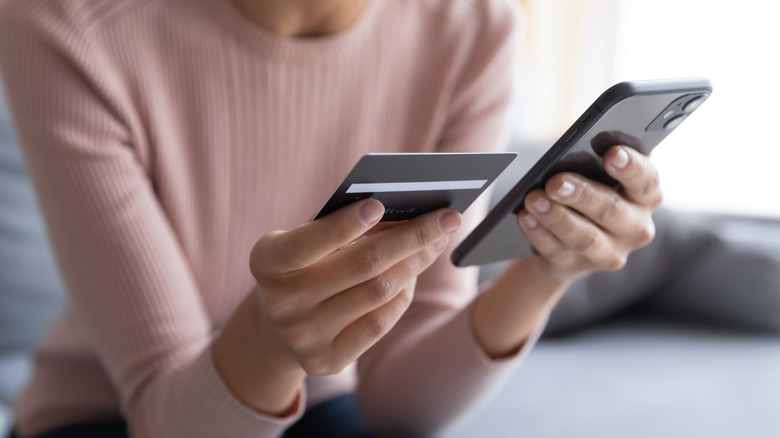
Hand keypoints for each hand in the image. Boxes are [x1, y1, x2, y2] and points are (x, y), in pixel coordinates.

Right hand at [249, 199, 461, 375]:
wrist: (276, 327)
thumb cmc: (303, 265)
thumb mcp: (307, 240)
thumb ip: (343, 226)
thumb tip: (408, 213)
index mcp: (266, 262)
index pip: (305, 243)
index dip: (342, 225)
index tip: (379, 205)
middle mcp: (280, 303)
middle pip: (361, 266)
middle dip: (412, 237)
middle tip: (447, 218)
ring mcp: (302, 336)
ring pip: (378, 293)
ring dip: (415, 263)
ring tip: (435, 242)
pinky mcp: (325, 361)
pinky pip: (379, 324)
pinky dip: (402, 295)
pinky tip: (413, 275)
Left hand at [517, 145, 661, 280]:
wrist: (570, 237)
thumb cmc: (589, 190)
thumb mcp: (599, 173)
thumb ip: (596, 160)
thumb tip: (574, 149)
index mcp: (646, 196)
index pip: (647, 180)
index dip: (631, 167)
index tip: (612, 154)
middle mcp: (636, 228)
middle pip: (611, 210)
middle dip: (582, 194)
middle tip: (555, 182)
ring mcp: (609, 252)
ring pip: (584, 237)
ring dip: (556, 217)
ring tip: (533, 199)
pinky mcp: (579, 266)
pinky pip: (557, 251)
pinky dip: (539, 233)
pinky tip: (525, 217)